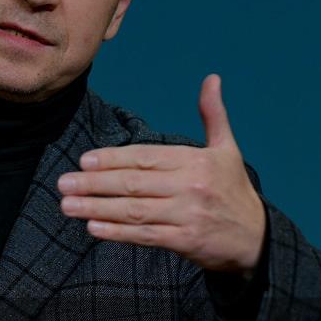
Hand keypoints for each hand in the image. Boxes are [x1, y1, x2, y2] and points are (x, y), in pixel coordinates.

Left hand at [58, 74, 265, 277]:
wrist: (257, 238)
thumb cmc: (234, 190)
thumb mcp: (227, 150)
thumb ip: (213, 115)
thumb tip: (212, 79)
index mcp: (196, 161)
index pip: (145, 158)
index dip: (112, 159)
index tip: (83, 161)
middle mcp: (190, 187)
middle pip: (134, 184)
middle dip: (95, 184)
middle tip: (63, 183)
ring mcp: (187, 215)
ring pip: (134, 210)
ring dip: (97, 208)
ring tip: (68, 205)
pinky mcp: (185, 241)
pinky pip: (145, 235)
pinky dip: (117, 233)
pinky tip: (93, 227)